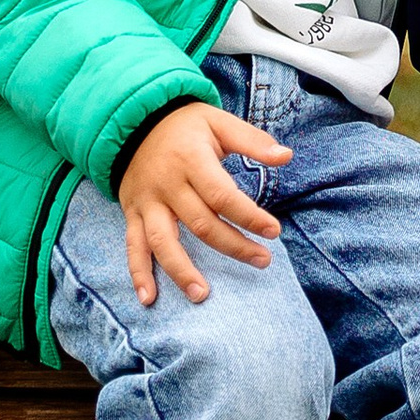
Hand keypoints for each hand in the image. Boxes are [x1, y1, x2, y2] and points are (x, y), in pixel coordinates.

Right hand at [116, 98, 289, 307]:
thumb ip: (252, 140)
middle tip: (263, 261)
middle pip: (201, 224)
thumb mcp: (219, 122)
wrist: (133, 121)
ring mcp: (147, 202)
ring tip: (203, 294)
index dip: (249, 216)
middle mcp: (167, 185)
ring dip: (181, 270)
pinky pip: (133, 246)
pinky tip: (148, 298)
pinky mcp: (133, 213)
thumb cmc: (185, 125)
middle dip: (233, 246)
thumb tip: (287, 156)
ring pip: (163, 241)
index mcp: (191, 160)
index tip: (273, 231)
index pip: (222, 195)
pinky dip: (138, 273)